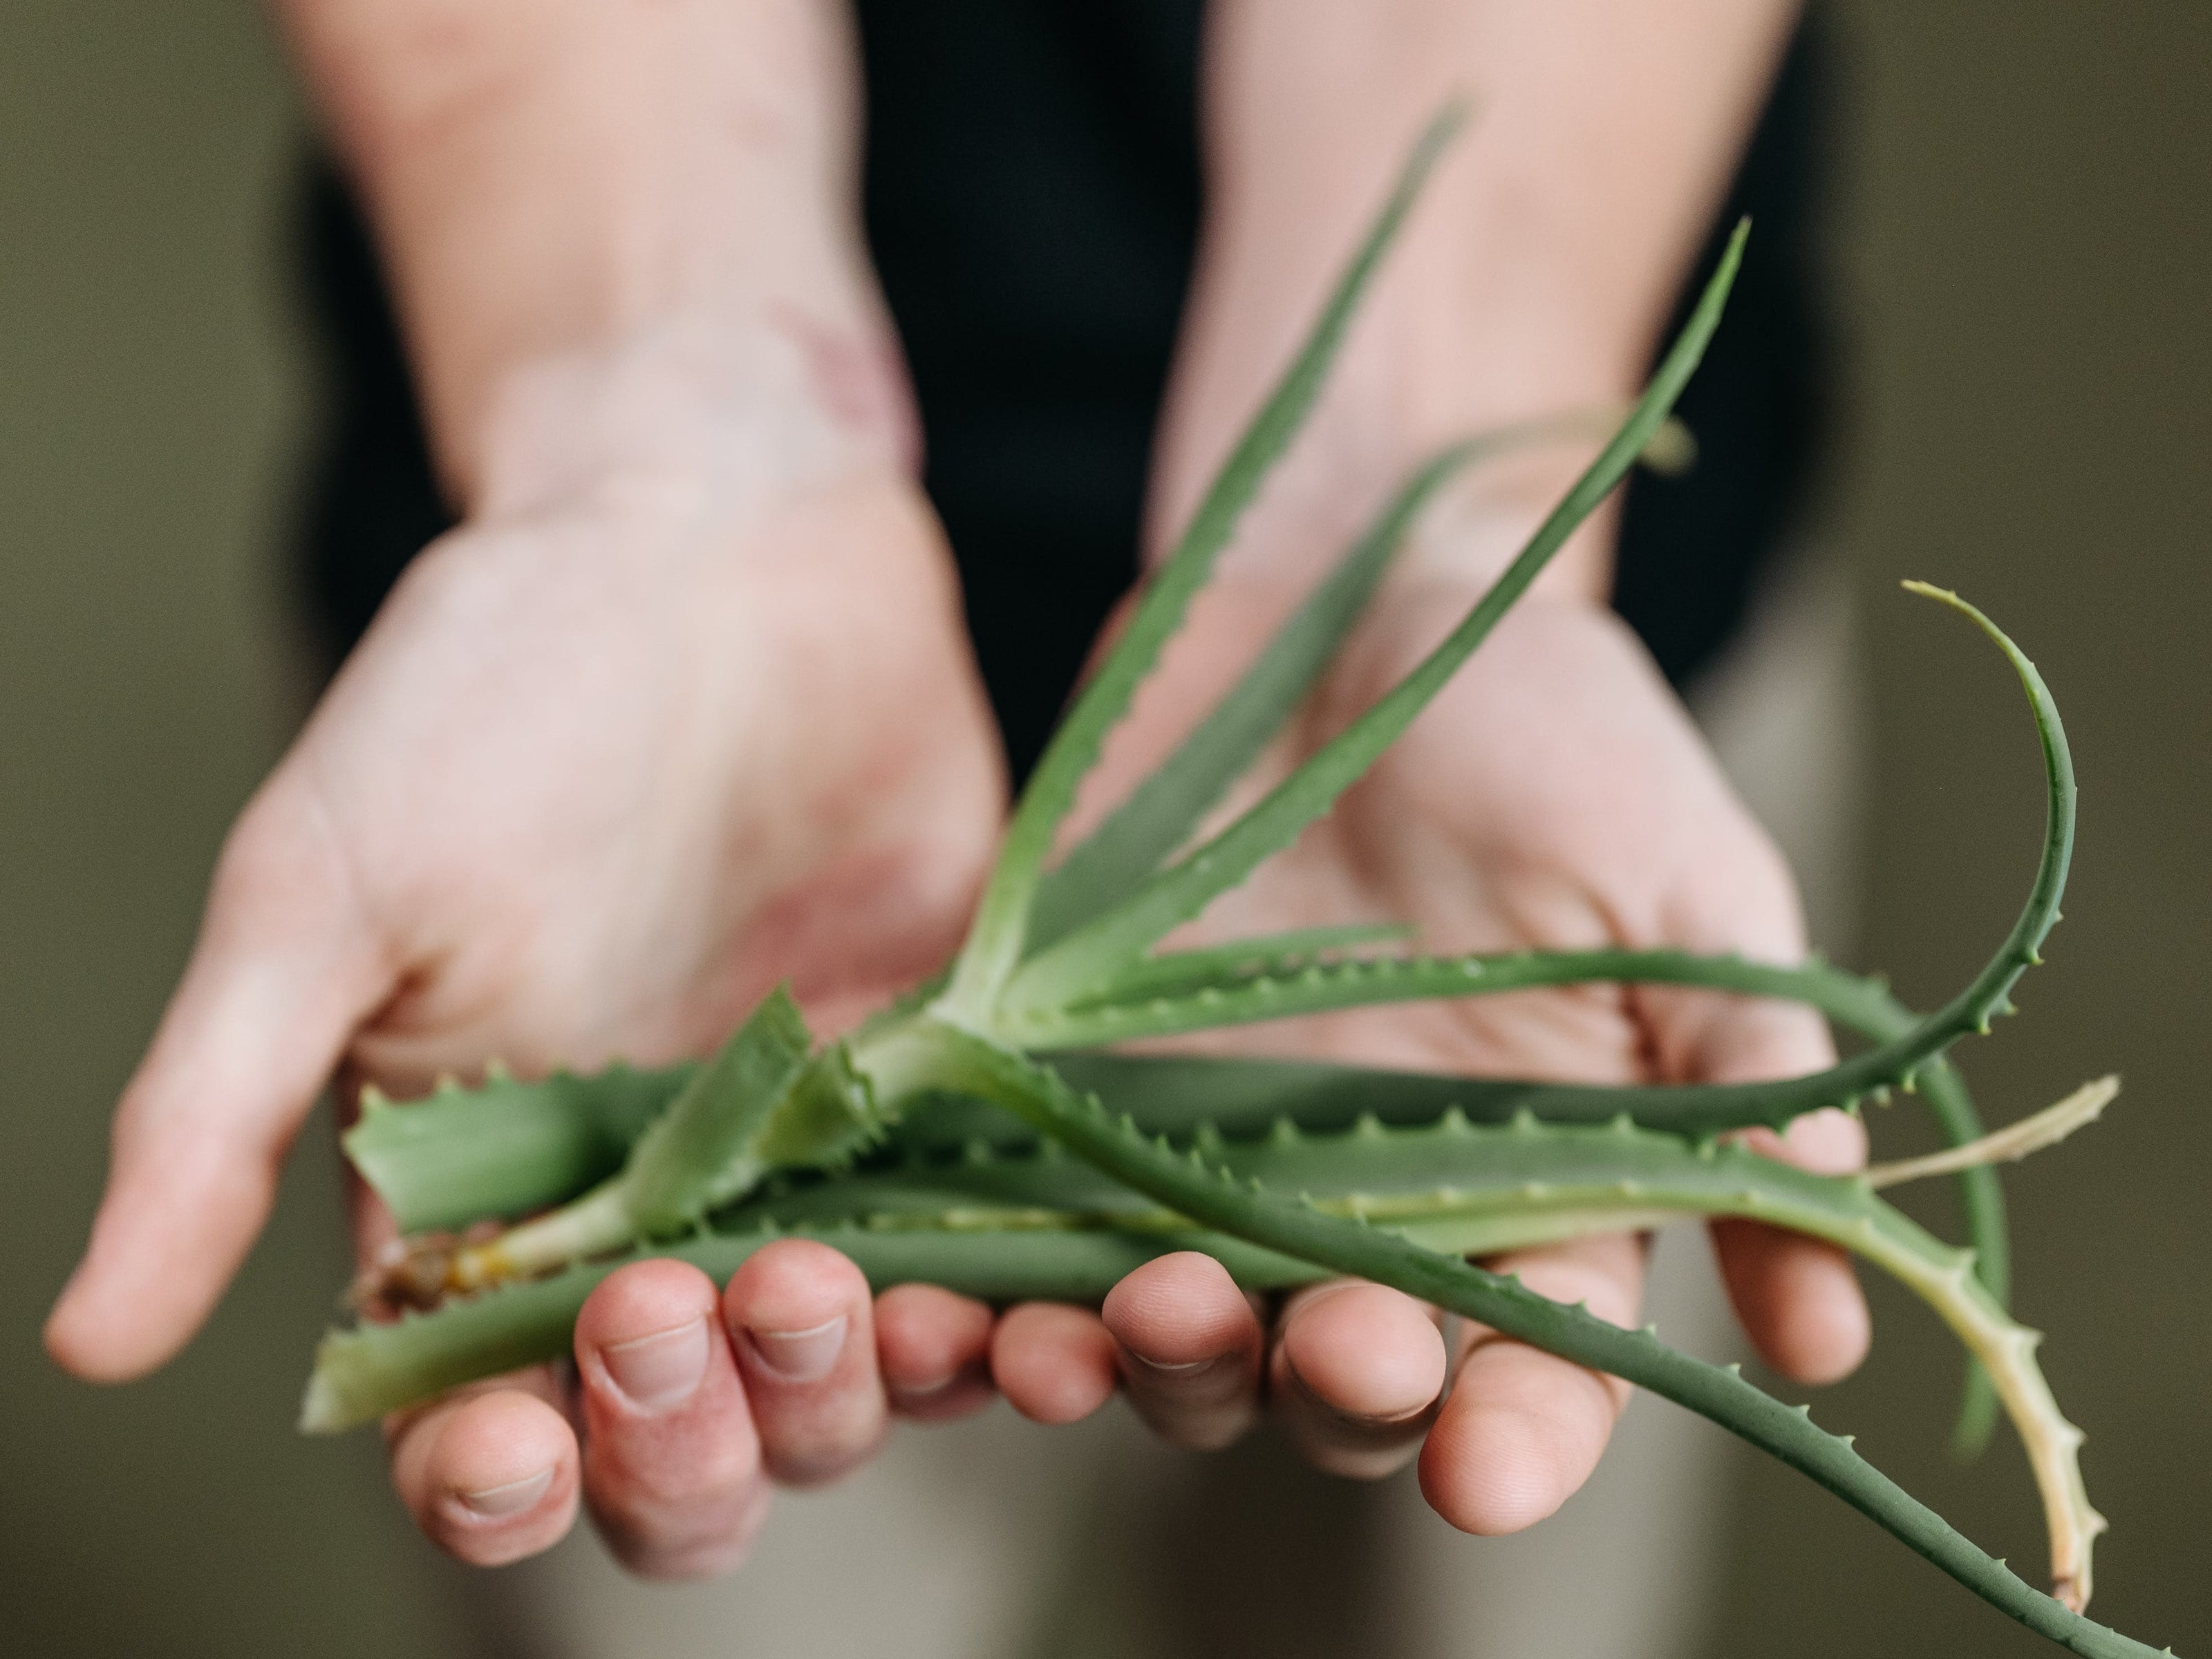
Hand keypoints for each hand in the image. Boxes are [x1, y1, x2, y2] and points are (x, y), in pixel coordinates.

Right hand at [43, 325, 1009, 1571]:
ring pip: (852, 1372)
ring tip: (855, 1299)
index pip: (487, 1420)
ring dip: (854, 1389)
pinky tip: (1040, 1298)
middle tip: (687, 1311)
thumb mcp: (324, 890)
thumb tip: (86, 1335)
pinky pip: (997, 1242)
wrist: (717, 535)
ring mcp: (816, 1152)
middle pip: (690, 1436)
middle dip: (691, 1435)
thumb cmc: (488, 689)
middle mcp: (655, 1205)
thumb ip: (217, 1113)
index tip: (517, 1443)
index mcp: (481, 1198)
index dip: (502, 1474)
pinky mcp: (952, 1081)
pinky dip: (1018, 1304)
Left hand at [980, 573, 1870, 1529]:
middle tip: (1325, 1342)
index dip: (1519, 1438)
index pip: (1535, 1366)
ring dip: (1140, 1365)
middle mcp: (1364, 1202)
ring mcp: (1204, 1152)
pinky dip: (977, 1286)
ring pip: (1170, 1332)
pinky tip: (939, 1299)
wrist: (1352, 586)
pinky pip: (1013, 1222)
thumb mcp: (1680, 884)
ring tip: (1104, 1334)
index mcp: (1532, 1182)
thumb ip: (1743, 1081)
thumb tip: (1834, 1325)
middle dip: (1330, 1391)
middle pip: (1340, 1379)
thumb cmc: (1548, 724)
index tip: (1488, 1472)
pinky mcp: (1069, 1084)